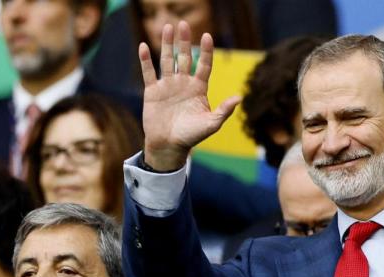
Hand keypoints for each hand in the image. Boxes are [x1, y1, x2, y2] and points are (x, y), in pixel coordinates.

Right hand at [140, 21, 240, 171]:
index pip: (204, 65)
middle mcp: (183, 83)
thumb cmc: (192, 136)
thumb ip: (224, 110)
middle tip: (183, 24)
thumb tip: (239, 97)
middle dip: (184, 41)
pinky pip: (149, 72)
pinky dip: (145, 60)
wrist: (169, 146)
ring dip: (166, 44)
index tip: (207, 36)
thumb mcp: (211, 124)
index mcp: (198, 88)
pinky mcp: (152, 91)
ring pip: (167, 60)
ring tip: (166, 27)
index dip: (206, 51)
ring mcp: (167, 85)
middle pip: (185, 57)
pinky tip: (143, 46)